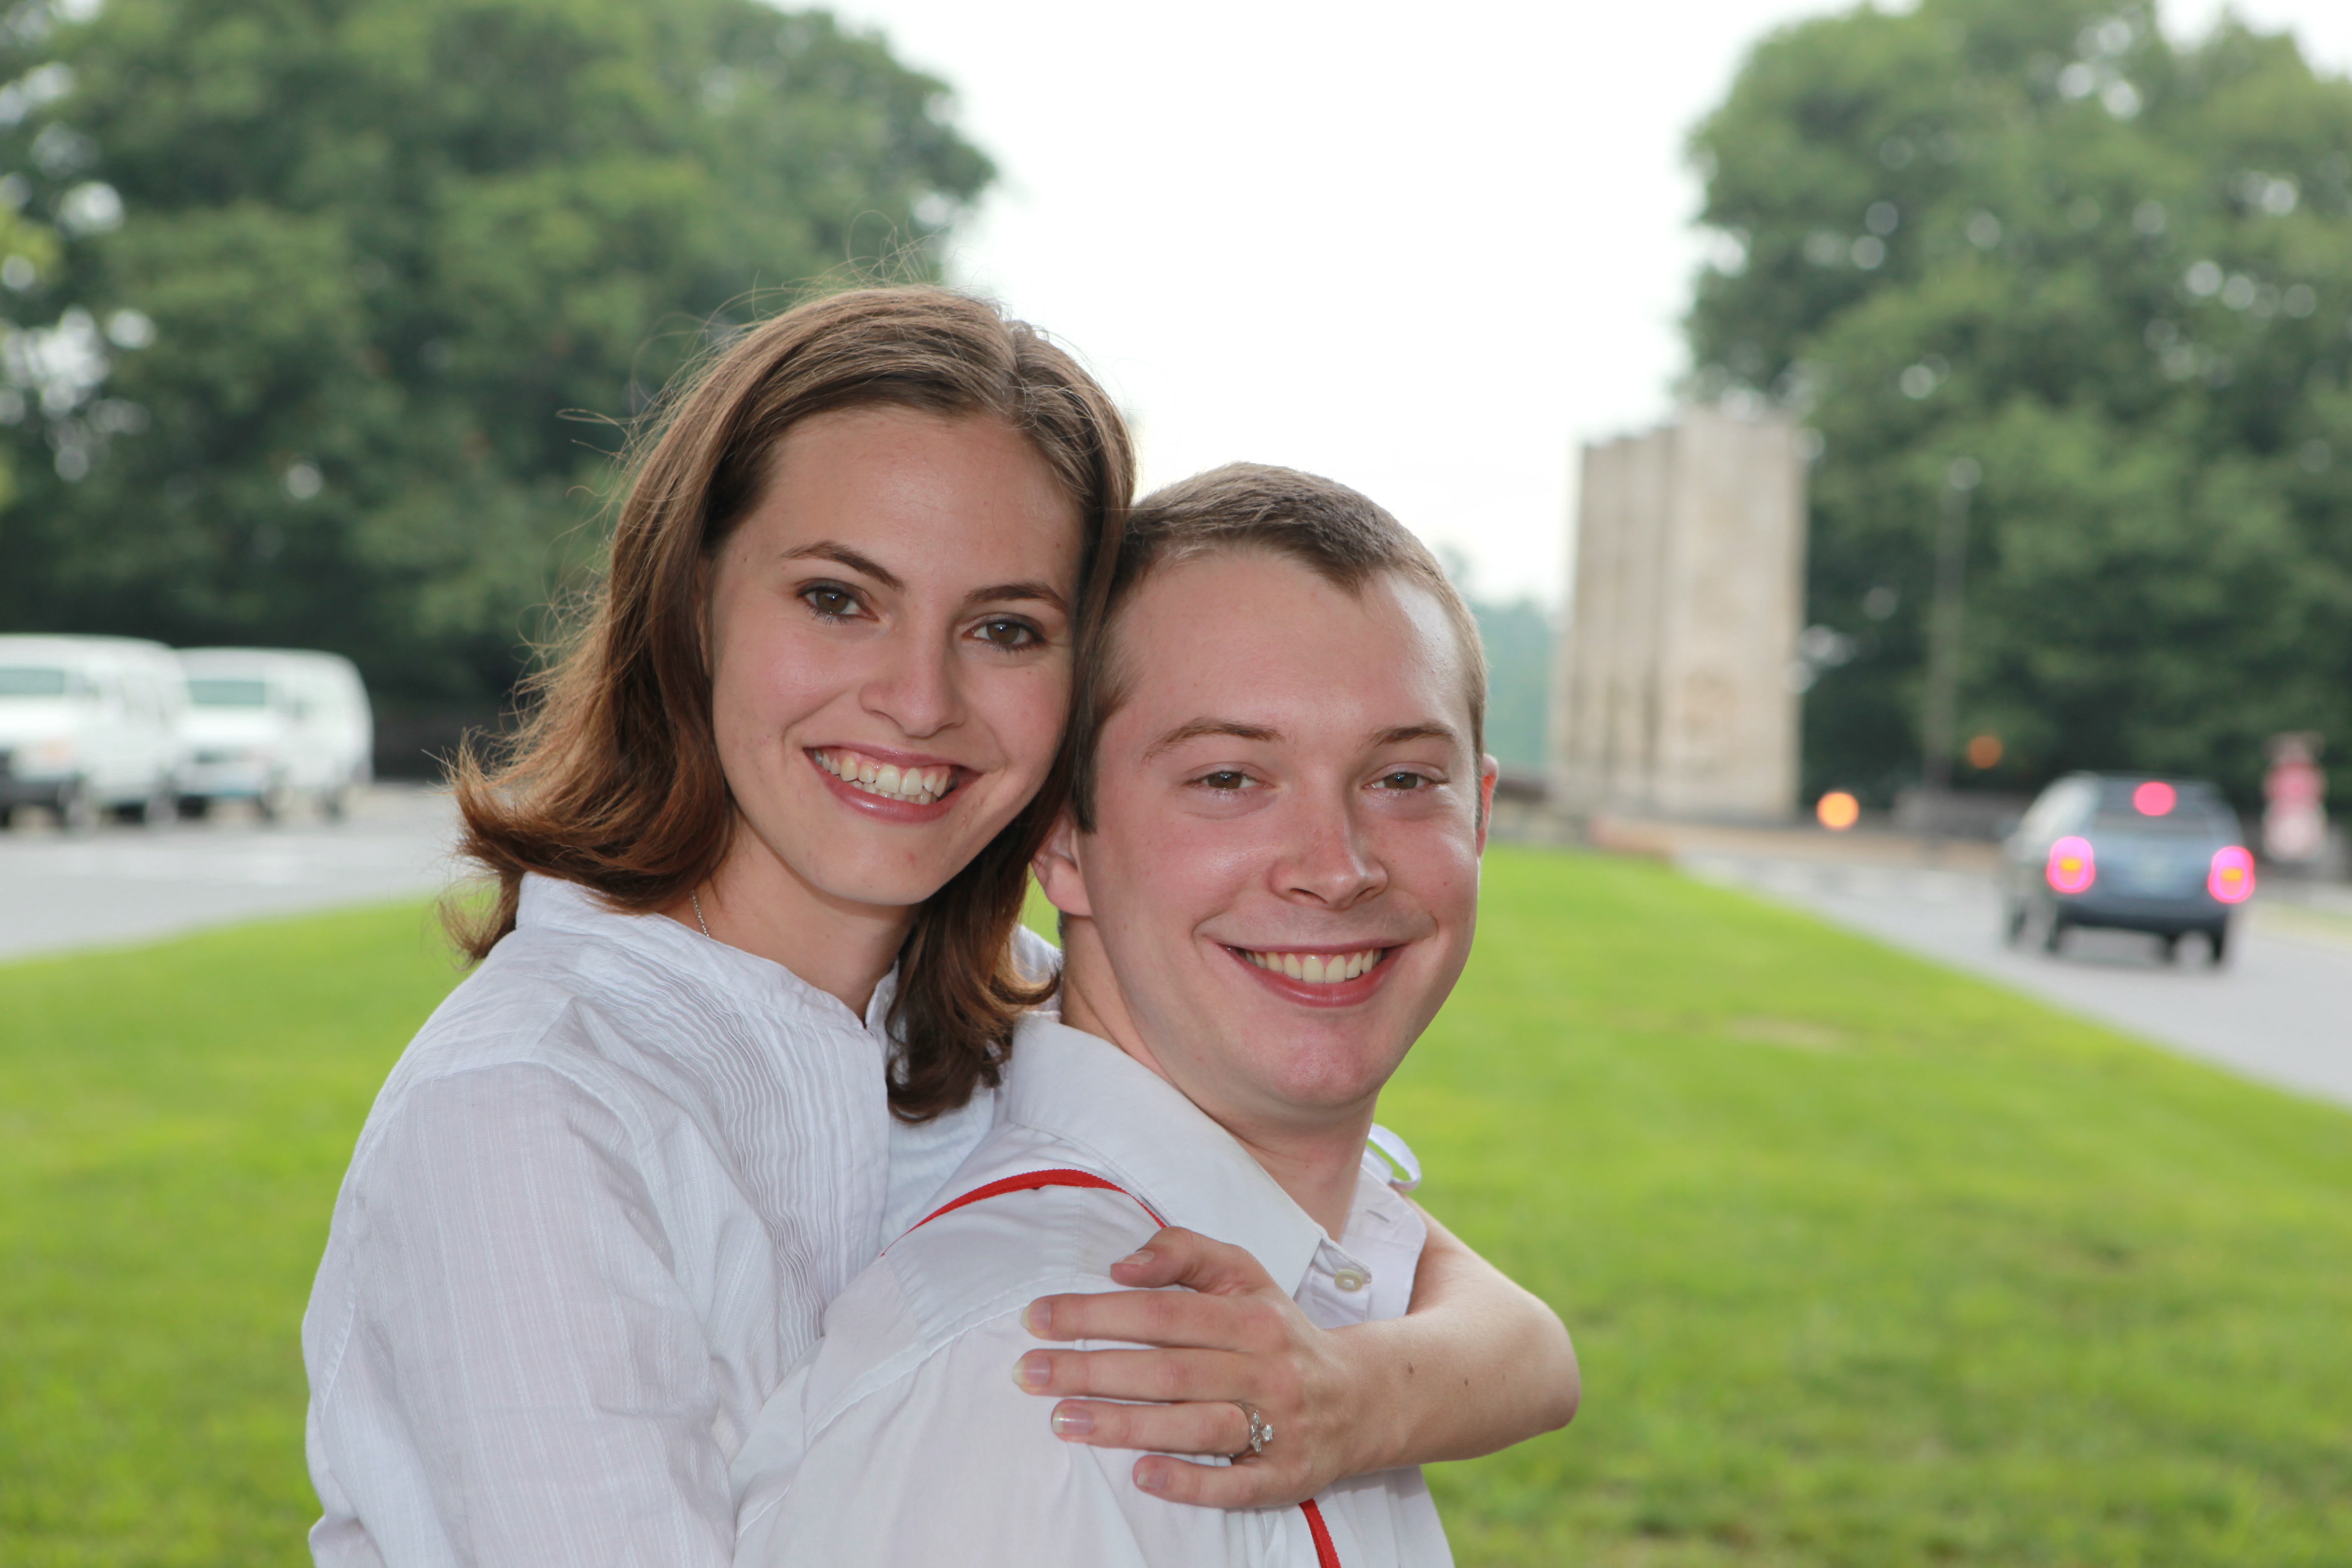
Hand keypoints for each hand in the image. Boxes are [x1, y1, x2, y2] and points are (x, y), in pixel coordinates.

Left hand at [1013, 1226, 1376, 1508]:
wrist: (1359, 1398)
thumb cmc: (1278, 1332)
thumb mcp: (1245, 1276)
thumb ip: (1186, 1252)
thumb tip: (1122, 1265)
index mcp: (1253, 1317)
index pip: (1164, 1313)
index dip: (1097, 1314)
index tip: (1039, 1318)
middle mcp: (1267, 1369)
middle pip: (1170, 1370)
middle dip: (1093, 1370)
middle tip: (1030, 1373)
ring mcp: (1279, 1426)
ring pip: (1194, 1425)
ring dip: (1124, 1425)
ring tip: (1061, 1420)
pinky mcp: (1284, 1477)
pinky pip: (1233, 1484)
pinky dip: (1187, 1481)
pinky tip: (1141, 1476)